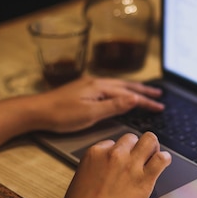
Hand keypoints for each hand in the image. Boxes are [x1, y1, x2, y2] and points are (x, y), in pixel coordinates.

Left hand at [39, 76, 164, 132]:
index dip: (146, 101)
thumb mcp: (90, 114)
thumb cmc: (61, 115)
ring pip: (117, 85)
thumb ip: (113, 106)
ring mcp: (89, 85)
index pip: (129, 94)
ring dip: (133, 89)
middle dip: (143, 91)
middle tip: (159, 95)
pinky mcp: (83, 91)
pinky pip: (109, 88)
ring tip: (144, 92)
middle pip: (126, 86)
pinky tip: (120, 94)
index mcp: (100, 87)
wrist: (37, 111)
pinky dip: (121, 90)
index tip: (160, 106)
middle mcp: (96, 83)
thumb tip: (133, 99)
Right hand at [42, 132, 170, 197]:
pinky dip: (164, 159)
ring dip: (152, 147)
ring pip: (149, 140)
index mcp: (96, 153)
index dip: (118, 152)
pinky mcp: (145, 178)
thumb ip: (94, 168)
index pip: (113, 143)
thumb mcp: (80, 179)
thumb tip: (103, 169)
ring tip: (153, 154)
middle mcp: (115, 154)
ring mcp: (131, 165)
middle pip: (131, 138)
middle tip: (138, 155)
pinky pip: (161, 159)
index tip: (120, 160)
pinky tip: (163, 162)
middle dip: (135, 146)